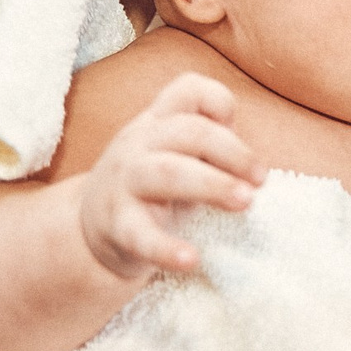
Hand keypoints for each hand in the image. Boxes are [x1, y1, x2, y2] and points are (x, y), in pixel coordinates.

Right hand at [77, 72, 264, 279]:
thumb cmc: (152, 187)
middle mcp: (139, 144)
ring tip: (245, 202)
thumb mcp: (176, 154)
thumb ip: (211, 145)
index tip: (238, 128)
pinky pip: (141, 235)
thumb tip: (252, 164)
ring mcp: (125, 182)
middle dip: (231, 151)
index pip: (187, 91)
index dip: (218, 101)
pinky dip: (166, 248)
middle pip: (188, 131)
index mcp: (158, 122)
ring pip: (168, 173)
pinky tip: (192, 259)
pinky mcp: (118, 225)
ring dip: (212, 184)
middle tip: (260, 179)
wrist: (90, 226)